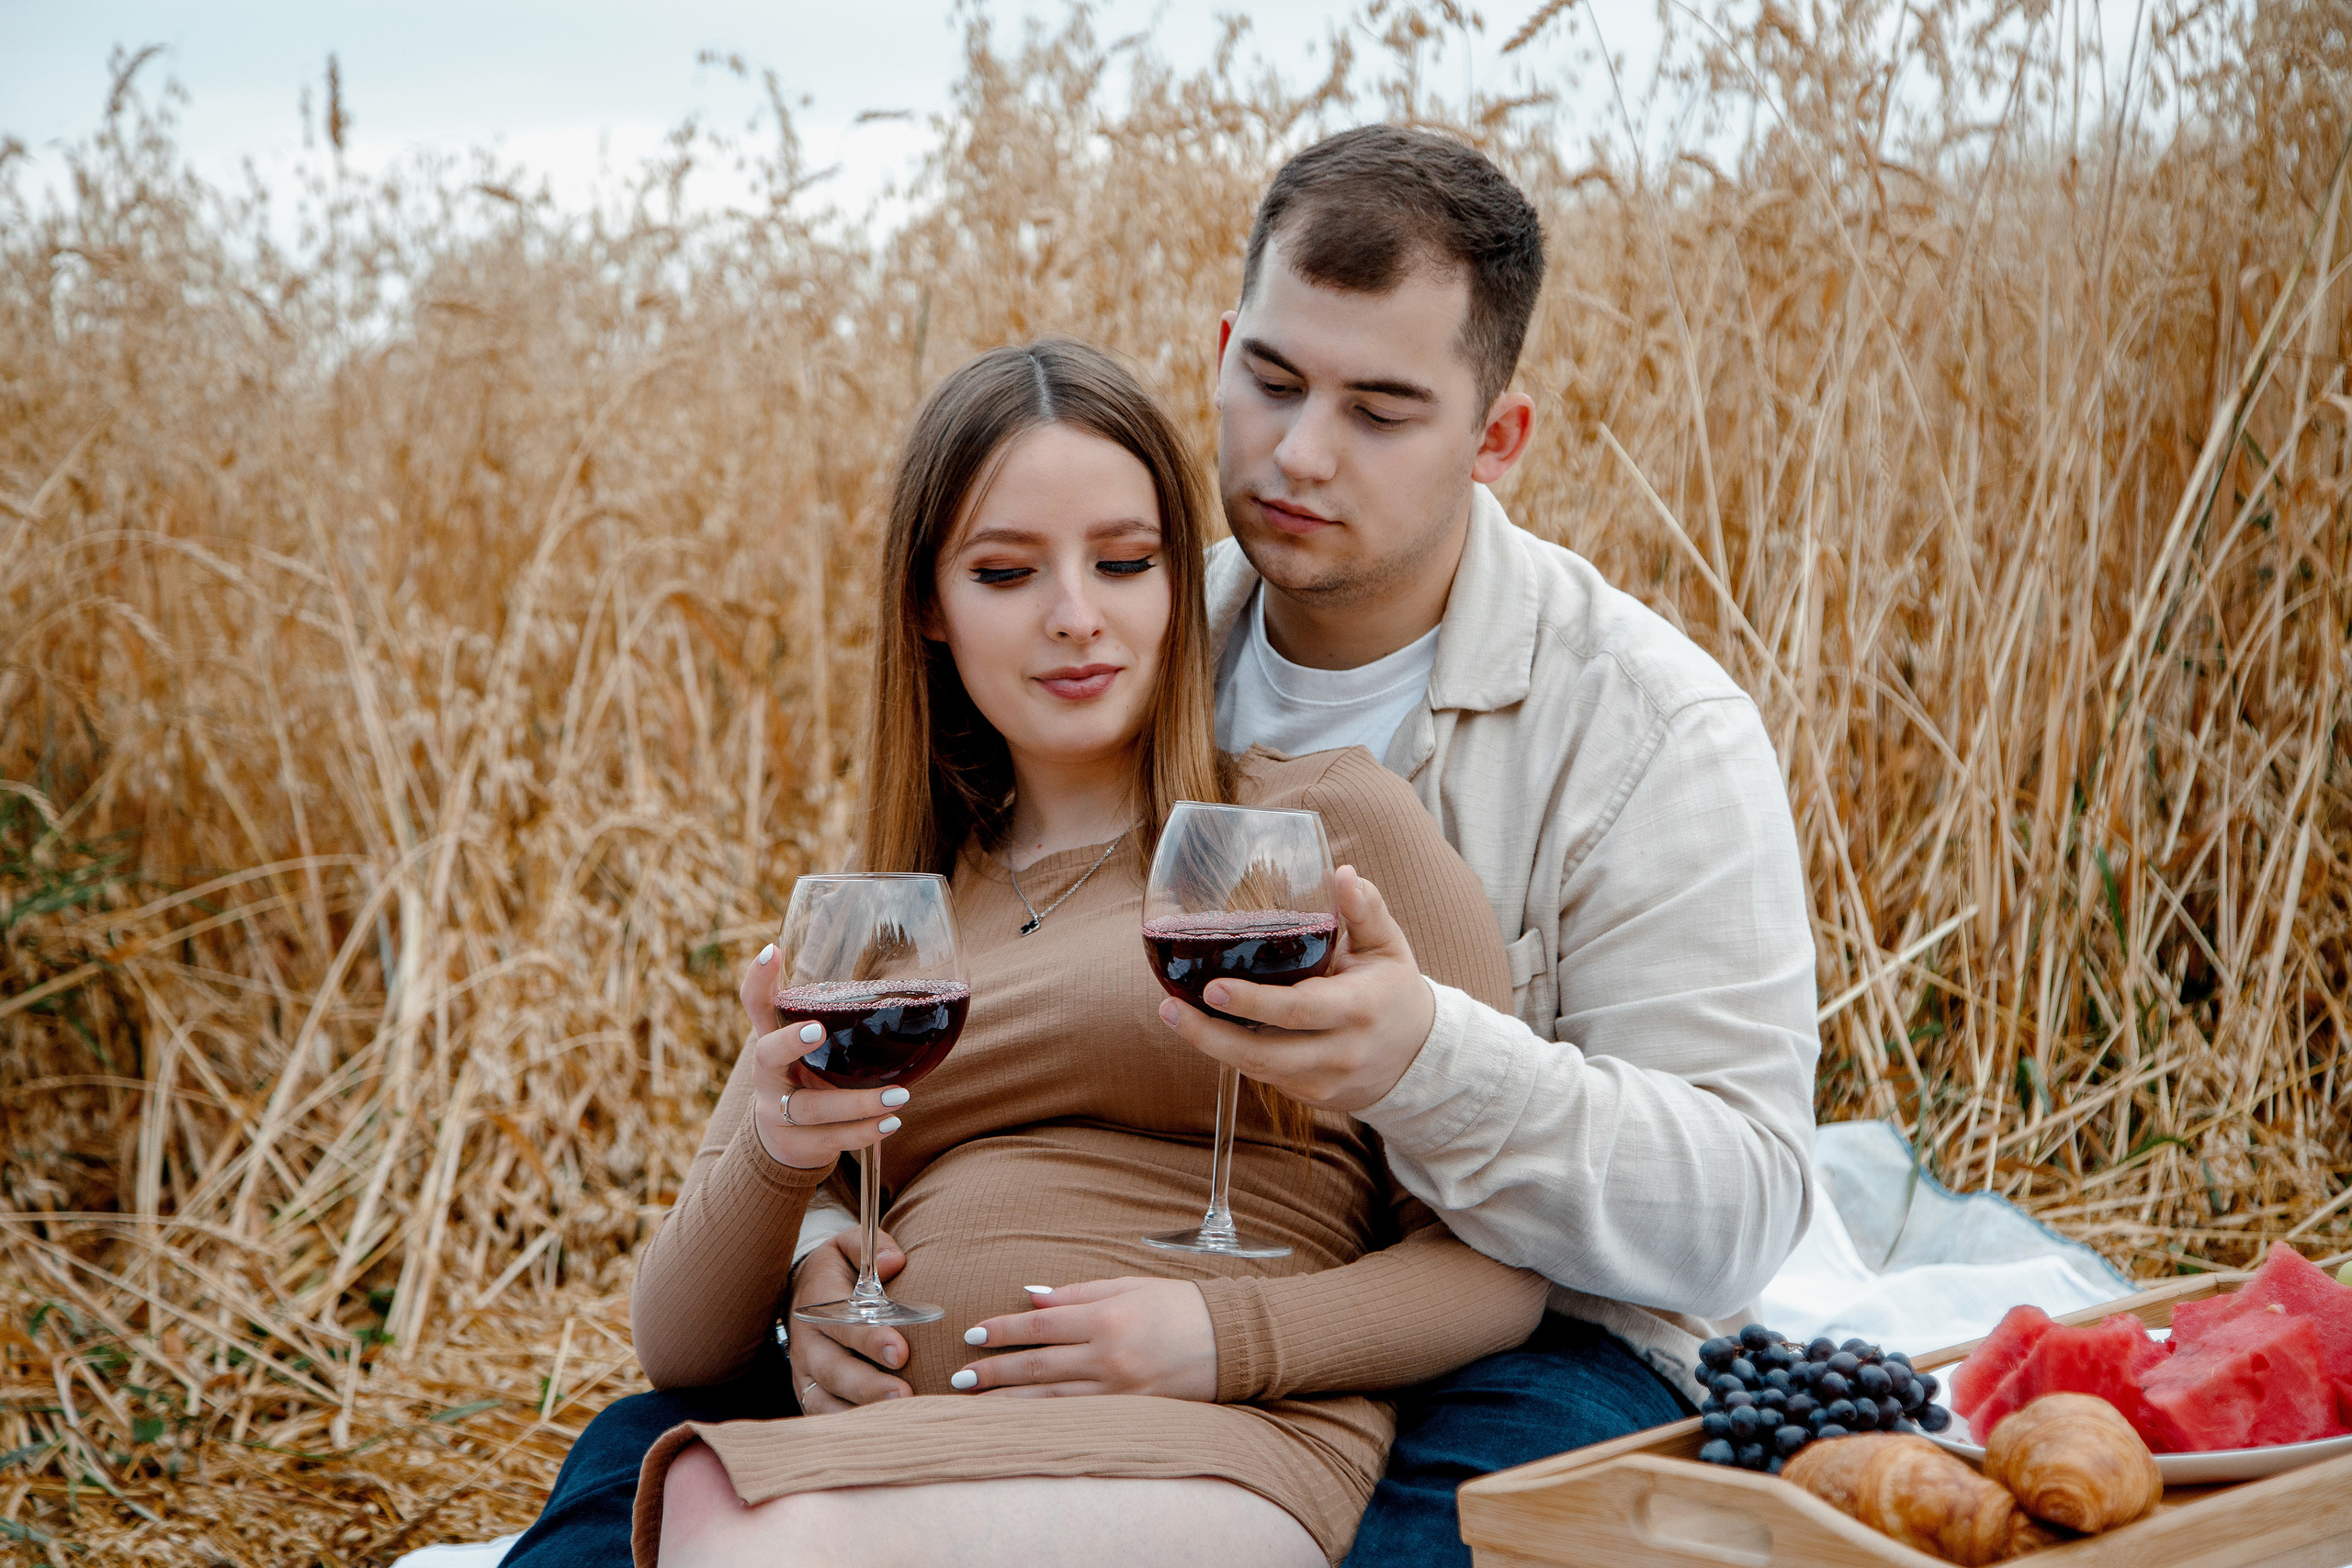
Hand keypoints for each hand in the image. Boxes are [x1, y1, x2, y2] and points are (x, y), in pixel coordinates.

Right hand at [740, 946, 913, 1169]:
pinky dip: (864, 1133)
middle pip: (767, 1056)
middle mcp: (767, 1076)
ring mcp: (775, 1113)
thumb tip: (897, 984)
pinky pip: (830, 1140)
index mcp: (771, 1043)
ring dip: (858, 1103)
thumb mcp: (811, 1051)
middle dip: (790, 1043)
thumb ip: (834, 1023)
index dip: (758, 979)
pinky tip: (891, 1123)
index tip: (772, 952)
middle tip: (818, 1030)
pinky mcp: (795, 1144)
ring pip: (811, 1108)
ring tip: (899, 1095)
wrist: (784, 1143)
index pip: (755, 1005)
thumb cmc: (807, 1080)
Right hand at [787, 1225, 913, 1410]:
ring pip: (824, 1400)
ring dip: (859, 1413)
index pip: (844, 1323)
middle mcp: (807, 1341)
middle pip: (834, 1370)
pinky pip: (821, 1416)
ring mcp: (804, 1371)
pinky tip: (878, 1433)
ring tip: (896, 1420)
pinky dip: (845, 1428)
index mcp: (818, 1303)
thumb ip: (872, 1247)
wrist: (803, 1293)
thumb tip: (894, 1262)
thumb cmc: (840, 1270)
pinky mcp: (808, 1393)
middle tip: (903, 1396)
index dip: (871, 1340)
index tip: (901, 1351)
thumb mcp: (849, 1246)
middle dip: (868, 1386)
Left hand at [951, 1278, 1215, 1398]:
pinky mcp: (1132, 1413)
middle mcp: (1109, 1355)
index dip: (1003, 1331)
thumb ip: (1079, 1292)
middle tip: (961, 1378)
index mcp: (1107, 1317)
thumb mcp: (1130, 1285)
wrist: (1233, 1342)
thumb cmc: (1181, 1306)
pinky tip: (1022, 1424)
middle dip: (995, 1372)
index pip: (1040, 1324)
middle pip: (1038, 1367)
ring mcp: (1120, 1390)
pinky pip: (1079, 1418)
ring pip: (1052, 1402)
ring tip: (977, 1407)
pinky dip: (1047, 1421)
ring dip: (1010, 1404)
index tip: (973, 1335)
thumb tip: (1032, 1295)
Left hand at [1156, 865, 1435, 1112]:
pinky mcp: (1311, 1096)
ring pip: (1257, 1071)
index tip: (1213, 987)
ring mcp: (1324, 1081)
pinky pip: (1263, 1078)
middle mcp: (1341, 1052)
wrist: (1418, 1058)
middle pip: (1265, 1053)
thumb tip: (1342, 873)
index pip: (1299, 1011)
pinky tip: (1204, 1029)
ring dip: (1210, 1046)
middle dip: (1211, 1035)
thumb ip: (1365, 909)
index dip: (1253, 1003)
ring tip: (1173, 1013)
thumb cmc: (1393, 990)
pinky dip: (1231, 1055)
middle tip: (1170, 1006)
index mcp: (1358, 1008)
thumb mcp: (1388, 946)